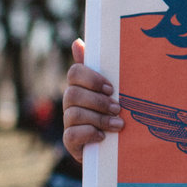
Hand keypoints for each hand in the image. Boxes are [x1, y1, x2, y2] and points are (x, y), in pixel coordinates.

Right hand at [63, 39, 122, 158]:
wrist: (116, 145)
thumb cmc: (114, 110)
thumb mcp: (111, 90)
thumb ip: (100, 67)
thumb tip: (76, 42)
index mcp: (80, 85)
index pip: (75, 72)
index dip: (92, 79)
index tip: (111, 88)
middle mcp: (70, 102)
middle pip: (73, 93)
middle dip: (98, 101)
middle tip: (118, 108)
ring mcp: (68, 122)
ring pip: (74, 114)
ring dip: (99, 119)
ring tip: (118, 125)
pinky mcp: (70, 141)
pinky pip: (72, 134)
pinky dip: (89, 134)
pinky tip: (103, 136)